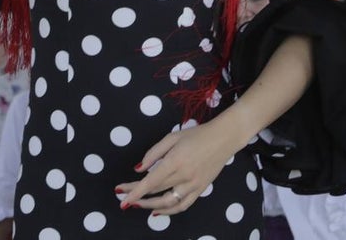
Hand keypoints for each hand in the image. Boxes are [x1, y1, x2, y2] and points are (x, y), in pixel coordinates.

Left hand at [115, 117, 243, 215]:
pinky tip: (157, 211)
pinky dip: (169, 211)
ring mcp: (193, 185)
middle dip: (137, 195)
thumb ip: (154, 153)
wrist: (224, 138)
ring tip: (137, 205)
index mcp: (175, 161)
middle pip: (155, 191)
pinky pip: (182, 205)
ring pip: (168, 202)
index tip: (121, 198)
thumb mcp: (172, 137)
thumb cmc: (197, 135)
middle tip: (124, 195)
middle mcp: (184, 176)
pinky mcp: (200, 189)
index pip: (150, 181)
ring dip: (150, 206)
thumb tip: (139, 169)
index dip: (134, 191)